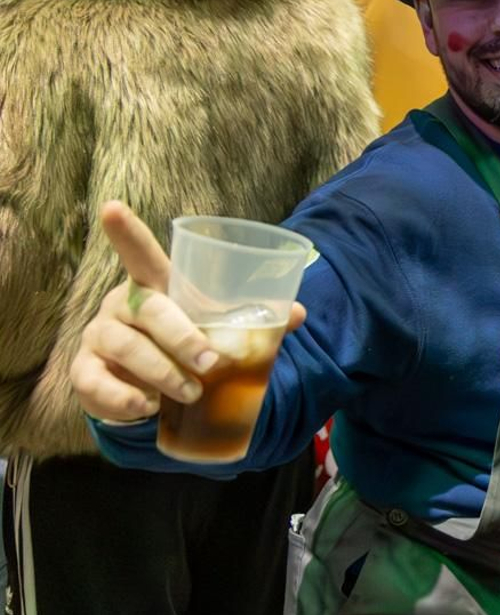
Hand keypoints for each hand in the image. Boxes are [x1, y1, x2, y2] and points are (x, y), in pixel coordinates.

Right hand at [70, 202, 304, 422]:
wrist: (142, 388)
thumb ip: (248, 318)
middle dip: (181, 337)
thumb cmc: (181, 344)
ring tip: (191, 392)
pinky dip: (124, 398)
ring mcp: (99, 337)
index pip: (140, 255)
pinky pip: (96, 382)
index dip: (126, 232)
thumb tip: (299, 313)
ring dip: (162, 372)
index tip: (111, 207)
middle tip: (210, 362)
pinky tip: (147, 407)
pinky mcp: (84, 371)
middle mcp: (120, 305)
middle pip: (148, 309)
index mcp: (154, 286)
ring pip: (126, 346)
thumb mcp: (212, 327)